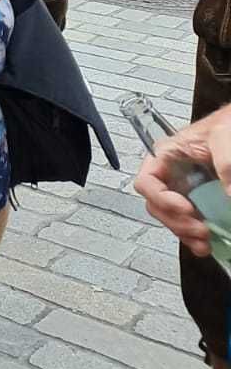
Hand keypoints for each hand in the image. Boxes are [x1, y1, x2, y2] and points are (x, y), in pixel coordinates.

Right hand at [134, 107, 230, 256]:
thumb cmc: (227, 123)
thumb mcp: (223, 135)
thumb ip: (225, 162)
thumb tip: (228, 194)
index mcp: (167, 155)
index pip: (147, 182)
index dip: (162, 199)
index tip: (186, 208)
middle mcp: (172, 175)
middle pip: (157, 206)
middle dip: (177, 222)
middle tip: (201, 229)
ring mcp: (185, 190)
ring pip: (172, 219)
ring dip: (186, 233)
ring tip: (205, 241)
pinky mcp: (201, 201)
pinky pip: (189, 223)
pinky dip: (196, 237)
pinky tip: (209, 244)